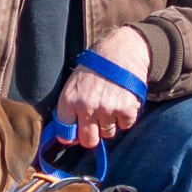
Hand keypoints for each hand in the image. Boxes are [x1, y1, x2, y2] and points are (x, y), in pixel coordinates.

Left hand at [55, 24, 151, 148]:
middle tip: (97, 124)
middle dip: (93, 135)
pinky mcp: (126, 109)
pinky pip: (125, 125)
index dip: (72, 135)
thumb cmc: (97, 66)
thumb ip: (71, 107)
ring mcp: (107, 109)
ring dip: (110, 123)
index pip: (65, 133)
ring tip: (111, 103)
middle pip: (88, 140)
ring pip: (108, 133)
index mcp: (69, 99)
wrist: (122, 50)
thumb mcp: (75, 82)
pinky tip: (122, 100)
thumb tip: (71, 135)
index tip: (77, 132)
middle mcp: (86, 106)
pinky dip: (126, 116)